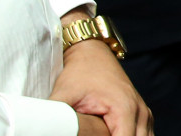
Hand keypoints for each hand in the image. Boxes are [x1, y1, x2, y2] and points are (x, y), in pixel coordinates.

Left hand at [52, 14, 150, 135]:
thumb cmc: (79, 72)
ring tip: (101, 135)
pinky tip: (113, 134)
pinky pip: (145, 135)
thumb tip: (35, 129)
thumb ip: (52, 117)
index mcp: (123, 108)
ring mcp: (143, 112)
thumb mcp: (63, 95)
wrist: (92, 52)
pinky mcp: (141, 113)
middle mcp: (139, 111)